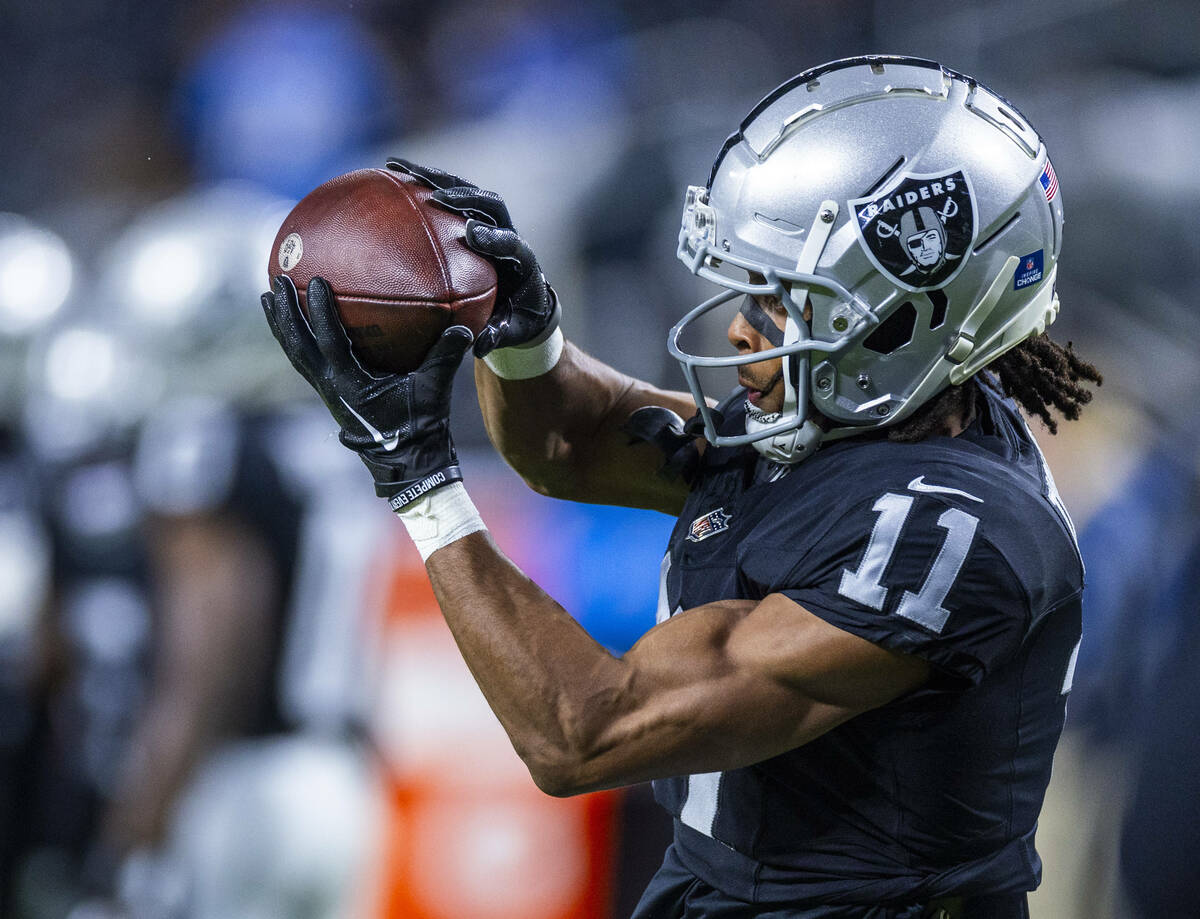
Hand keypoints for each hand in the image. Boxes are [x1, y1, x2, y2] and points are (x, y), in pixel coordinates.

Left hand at [261, 274, 472, 508]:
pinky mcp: (329, 393)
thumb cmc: (421, 428)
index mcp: (351, 386)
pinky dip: (295, 339)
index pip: (329, 343)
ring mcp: (327, 392)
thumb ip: (445, 358)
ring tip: (269, 296)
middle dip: (285, 313)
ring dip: (281, 325)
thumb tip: (463, 327)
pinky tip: (292, 323)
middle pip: (298, 347)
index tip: (316, 281)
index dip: (320, 313)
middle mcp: (331, 388)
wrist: (407, 464)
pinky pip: (304, 361)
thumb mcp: (434, 391)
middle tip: (276, 280)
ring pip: (295, 354)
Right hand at [388, 158, 559, 356]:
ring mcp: (491, 221)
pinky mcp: (472, 214)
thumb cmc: (515, 318)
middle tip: (437, 199)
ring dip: (437, 179)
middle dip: (466, 199)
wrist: (524, 298)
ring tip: (401, 170)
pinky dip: (423, 181)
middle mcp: (508, 233)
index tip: (471, 234)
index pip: (513, 243)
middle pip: (492, 206)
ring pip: (467, 191)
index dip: (494, 236)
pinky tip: (390, 171)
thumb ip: (496, 336)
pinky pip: (449, 193)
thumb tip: (477, 345)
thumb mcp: (509, 332)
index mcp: (522, 262)